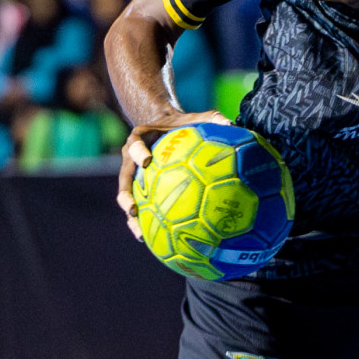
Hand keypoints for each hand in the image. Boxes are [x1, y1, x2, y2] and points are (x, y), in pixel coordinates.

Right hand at [115, 110, 232, 240]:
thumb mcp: (198, 118)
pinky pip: (140, 205)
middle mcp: (132, 158)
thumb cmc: (183, 124)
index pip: (135, 144)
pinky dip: (145, 221)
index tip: (146, 161)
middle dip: (126, 194)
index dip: (137, 152)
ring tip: (140, 233)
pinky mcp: (140, 188)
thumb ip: (214, 119)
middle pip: (125, 177)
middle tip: (132, 208)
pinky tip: (158, 240)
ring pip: (127, 197)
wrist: (166, 126)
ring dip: (131, 216)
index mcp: (141, 139)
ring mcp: (133, 175)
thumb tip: (233, 125)